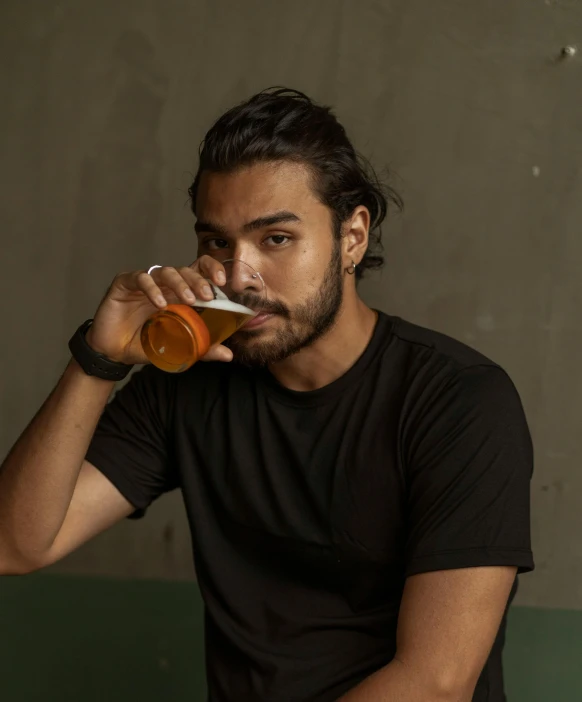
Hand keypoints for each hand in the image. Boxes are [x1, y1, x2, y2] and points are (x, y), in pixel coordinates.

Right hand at [85, 256, 233, 364]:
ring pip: (166, 271)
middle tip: (208, 296)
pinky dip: (152, 288)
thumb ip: (203, 348)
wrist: (115, 353)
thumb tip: (228, 355)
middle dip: (199, 280)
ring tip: (188, 300)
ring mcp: (144, 282)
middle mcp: (164, 283)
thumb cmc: (146, 343)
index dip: (212, 269)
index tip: (222, 281)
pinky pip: (141, 278)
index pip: (199, 270)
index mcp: (179, 292)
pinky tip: (160, 303)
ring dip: (180, 283)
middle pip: (185, 270)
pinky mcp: (125, 283)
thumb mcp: (179, 346)